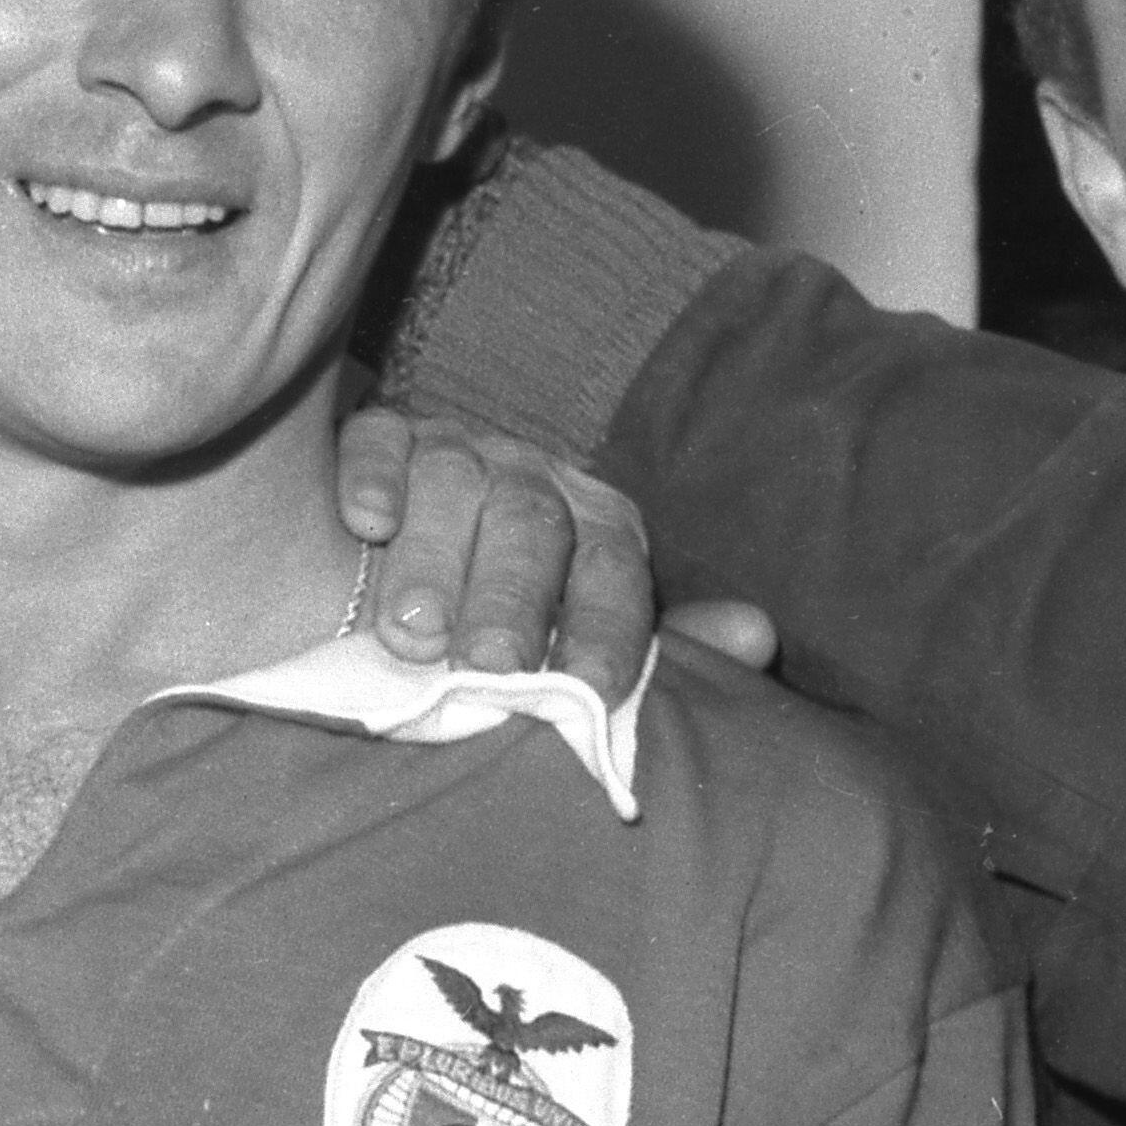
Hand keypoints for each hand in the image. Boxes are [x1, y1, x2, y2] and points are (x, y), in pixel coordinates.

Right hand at [336, 405, 697, 701]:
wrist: (397, 551)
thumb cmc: (495, 618)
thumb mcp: (578, 636)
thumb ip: (653, 646)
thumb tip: (758, 637)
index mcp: (595, 527)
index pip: (613, 572)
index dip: (605, 630)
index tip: (586, 689)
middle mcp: (531, 481)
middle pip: (533, 528)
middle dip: (512, 600)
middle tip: (488, 665)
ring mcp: (454, 452)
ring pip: (454, 484)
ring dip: (434, 560)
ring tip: (411, 635)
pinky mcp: (380, 436)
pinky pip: (377, 443)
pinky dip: (373, 478)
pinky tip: (367, 523)